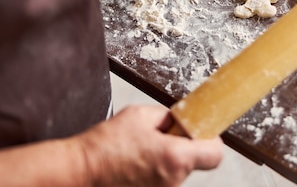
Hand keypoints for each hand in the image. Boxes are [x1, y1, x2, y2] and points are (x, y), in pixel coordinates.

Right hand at [77, 105, 222, 186]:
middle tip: (162, 137)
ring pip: (177, 171)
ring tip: (141, 151)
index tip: (201, 131)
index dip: (210, 139)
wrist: (81, 171)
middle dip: (183, 147)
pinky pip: (163, 180)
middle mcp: (174, 180)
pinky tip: (135, 163)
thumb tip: (179, 121)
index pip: (215, 153)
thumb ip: (167, 117)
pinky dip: (155, 170)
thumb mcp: (140, 115)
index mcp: (175, 157)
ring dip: (167, 159)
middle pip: (194, 161)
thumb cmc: (106, 144)